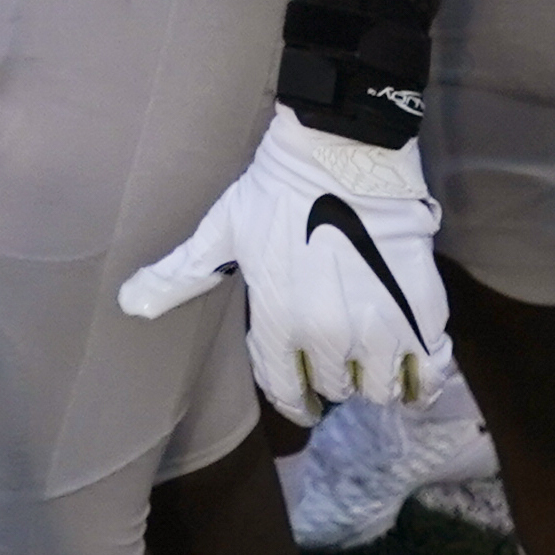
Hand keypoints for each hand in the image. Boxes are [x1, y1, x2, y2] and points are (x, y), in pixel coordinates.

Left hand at [120, 107, 445, 410]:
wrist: (344, 152)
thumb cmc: (276, 191)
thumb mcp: (221, 232)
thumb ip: (179, 276)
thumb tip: (127, 304)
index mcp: (276, 322)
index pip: (284, 389)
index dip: (295, 399)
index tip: (304, 401)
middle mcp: (327, 338)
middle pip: (333, 388)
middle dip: (331, 376)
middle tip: (334, 355)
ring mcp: (379, 329)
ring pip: (377, 390)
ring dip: (372, 378)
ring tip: (369, 356)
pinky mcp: (423, 314)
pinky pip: (427, 375)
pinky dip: (419, 381)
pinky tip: (410, 368)